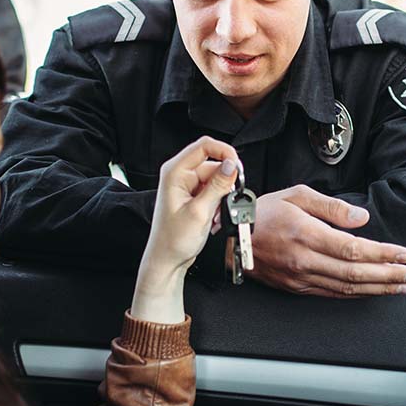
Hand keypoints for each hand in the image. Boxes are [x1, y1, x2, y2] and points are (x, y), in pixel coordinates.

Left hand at [132, 136, 238, 321]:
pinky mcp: (194, 196)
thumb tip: (232, 165)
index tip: (238, 165)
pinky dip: (219, 203)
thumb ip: (218, 186)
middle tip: (230, 197)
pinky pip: (214, 191)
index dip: (225, 151)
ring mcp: (187, 186)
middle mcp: (180, 175)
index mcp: (174, 172)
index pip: (204, 146)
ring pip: (217, 179)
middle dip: (226, 181)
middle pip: (213, 163)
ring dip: (222, 195)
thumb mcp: (200, 212)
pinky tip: (214, 217)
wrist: (167, 260)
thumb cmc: (173, 240)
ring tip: (216, 214)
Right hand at [250, 185, 405, 297]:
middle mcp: (304, 260)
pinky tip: (373, 291)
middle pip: (356, 274)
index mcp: (306, 234)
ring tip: (402, 287)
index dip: (383, 255)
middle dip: (390, 276)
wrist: (229, 237)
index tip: (404, 254)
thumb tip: (361, 219)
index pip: (354, 250)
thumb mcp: (296, 195)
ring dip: (379, 289)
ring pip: (347, 289)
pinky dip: (356, 295)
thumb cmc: (261, 213)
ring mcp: (300, 278)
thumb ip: (332, 207)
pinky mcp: (296, 287)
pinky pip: (332, 294)